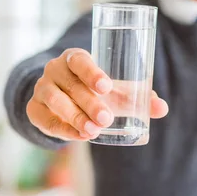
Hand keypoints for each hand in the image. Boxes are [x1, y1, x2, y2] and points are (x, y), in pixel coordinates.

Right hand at [26, 48, 168, 140]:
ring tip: (94, 131)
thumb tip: (162, 108)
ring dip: (75, 117)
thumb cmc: (93, 90)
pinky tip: (79, 136)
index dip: (92, 72)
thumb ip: (137, 98)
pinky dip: (62, 129)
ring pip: (56, 101)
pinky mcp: (34, 109)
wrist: (61, 99)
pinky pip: (46, 119)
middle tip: (107, 118)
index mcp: (75, 58)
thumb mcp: (114, 91)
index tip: (107, 87)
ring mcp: (41, 88)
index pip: (80, 60)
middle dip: (90, 103)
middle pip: (71, 85)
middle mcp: (54, 70)